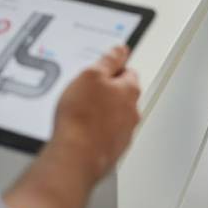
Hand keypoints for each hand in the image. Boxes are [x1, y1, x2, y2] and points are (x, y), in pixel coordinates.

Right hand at [52, 45, 140, 182]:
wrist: (75, 157)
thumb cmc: (82, 117)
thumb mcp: (90, 75)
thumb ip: (108, 60)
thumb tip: (120, 50)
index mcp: (130, 90)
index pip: (128, 71)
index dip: (112, 69)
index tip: (101, 70)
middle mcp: (132, 113)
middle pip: (123, 95)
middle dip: (107, 92)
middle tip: (86, 92)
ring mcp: (124, 133)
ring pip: (115, 116)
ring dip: (103, 113)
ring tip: (81, 114)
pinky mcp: (113, 150)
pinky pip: (107, 135)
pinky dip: (97, 132)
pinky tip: (81, 132)